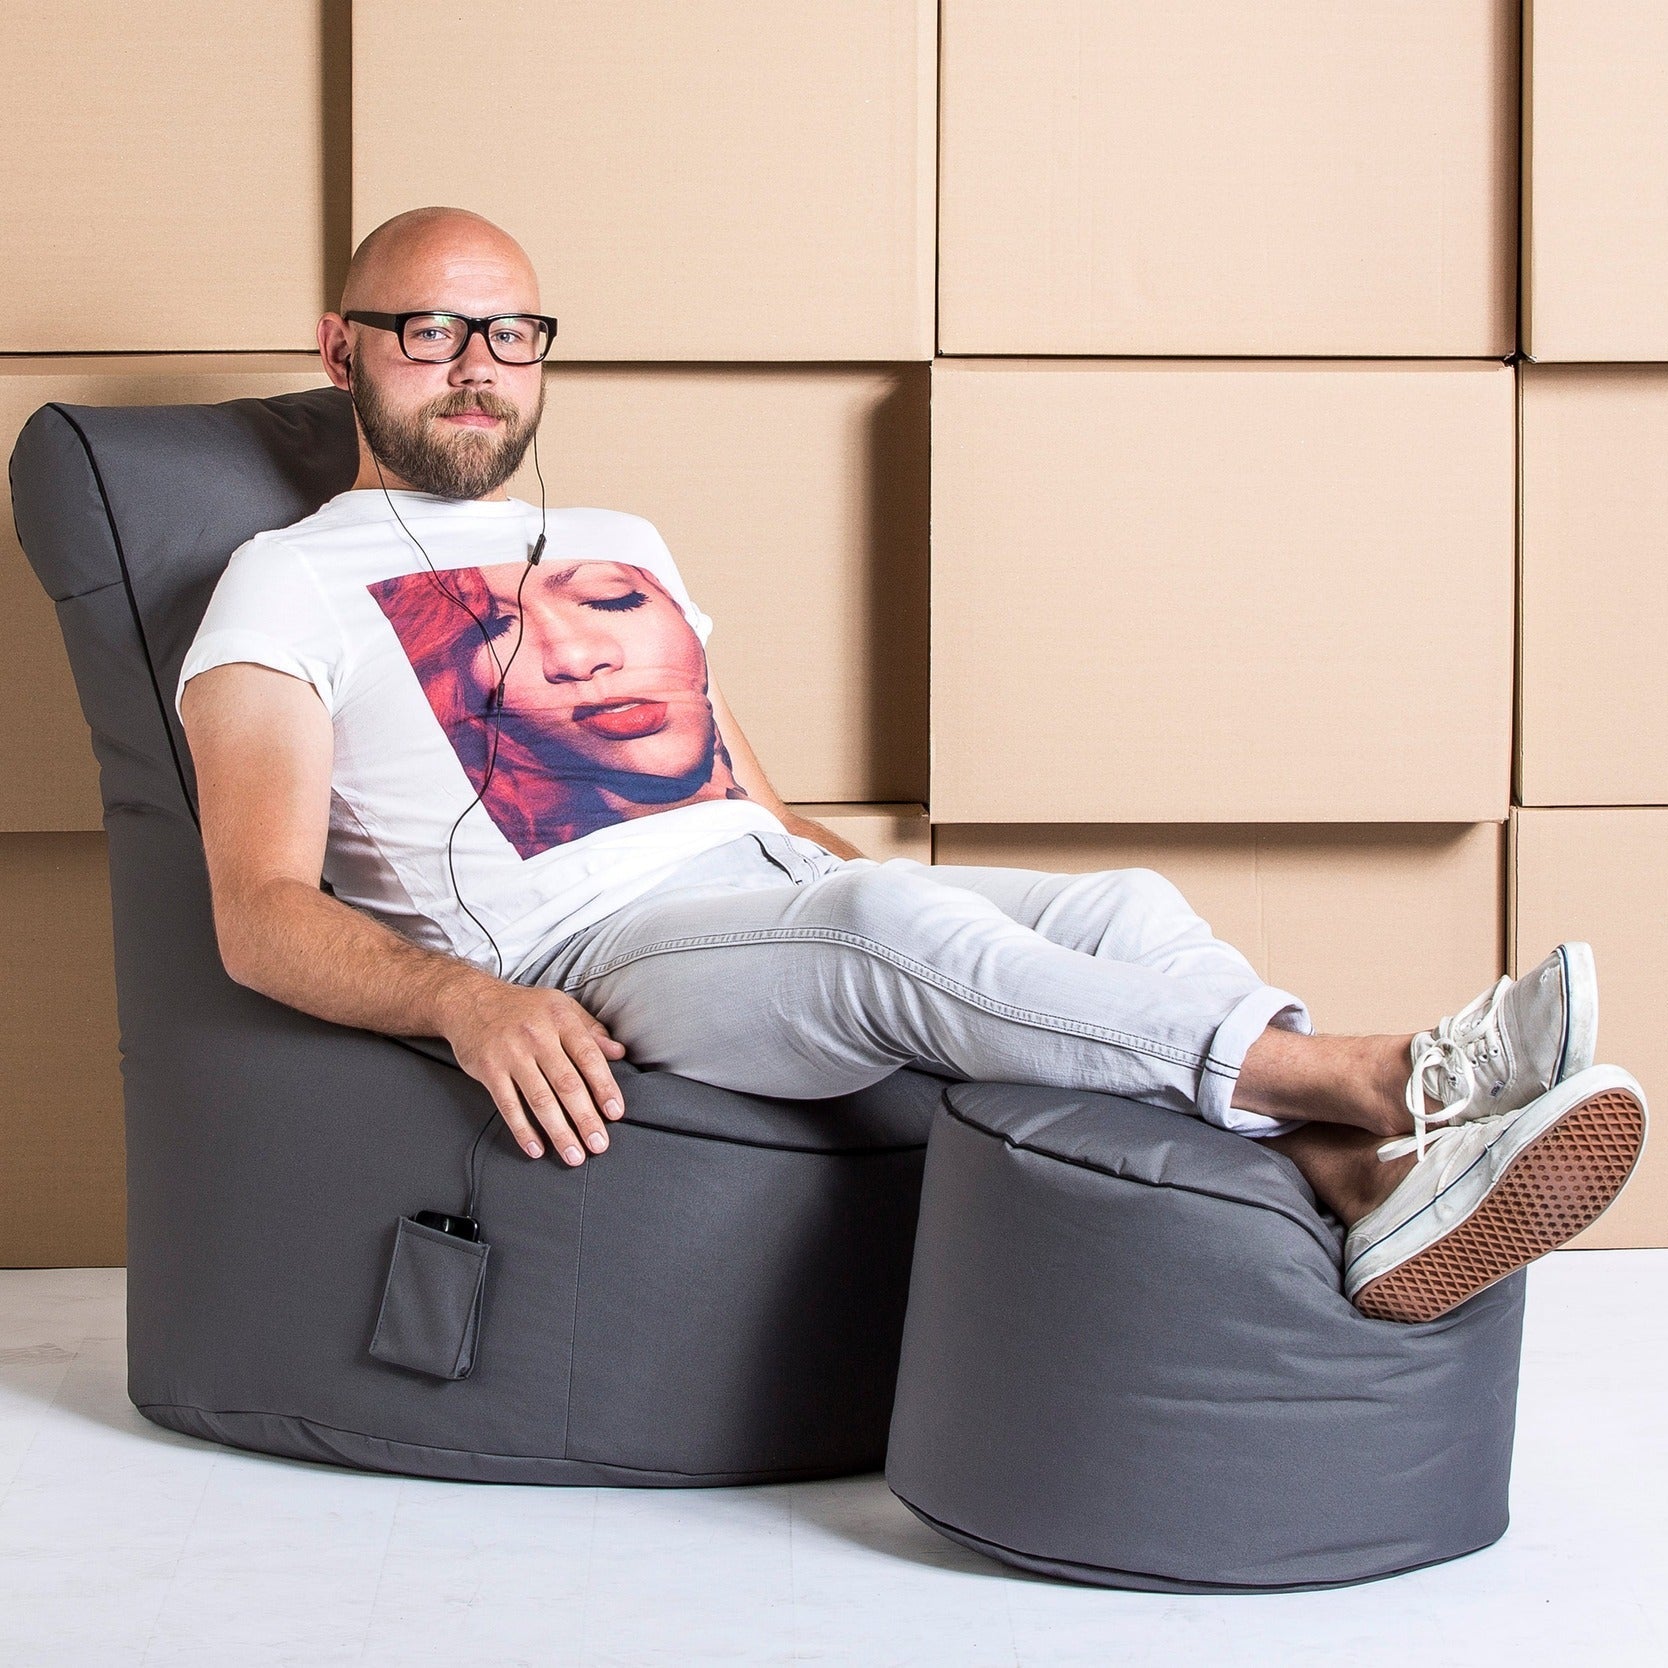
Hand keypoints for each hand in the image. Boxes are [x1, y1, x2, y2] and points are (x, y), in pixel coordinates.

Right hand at [440, 978, 628, 1165]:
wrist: (469, 1000)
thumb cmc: (523, 1007)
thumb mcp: (561, 1007)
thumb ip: (591, 1030)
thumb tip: (620, 1052)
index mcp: (560, 1019)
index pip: (588, 1057)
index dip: (604, 1087)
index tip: (615, 1113)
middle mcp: (537, 1036)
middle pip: (567, 1083)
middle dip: (585, 1118)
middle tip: (599, 1145)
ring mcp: (511, 1053)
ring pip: (540, 1099)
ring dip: (559, 1131)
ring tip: (574, 1154)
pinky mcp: (488, 1069)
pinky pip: (508, 1105)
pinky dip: (523, 1130)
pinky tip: (536, 1148)